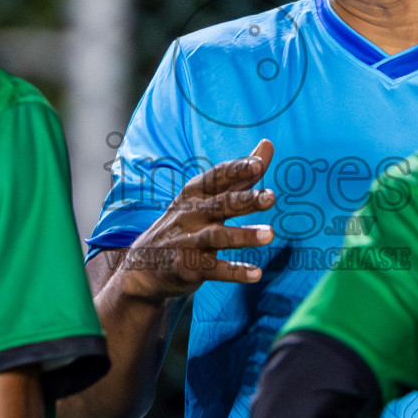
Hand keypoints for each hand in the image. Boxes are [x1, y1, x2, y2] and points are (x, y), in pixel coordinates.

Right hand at [116, 140, 276, 301]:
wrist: (145, 266)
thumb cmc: (187, 223)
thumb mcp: (206, 196)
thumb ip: (239, 174)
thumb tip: (268, 143)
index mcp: (196, 193)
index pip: (217, 177)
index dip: (237, 170)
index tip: (258, 164)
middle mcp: (191, 214)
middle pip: (221, 204)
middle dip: (245, 200)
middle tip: (271, 197)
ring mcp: (188, 241)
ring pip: (218, 237)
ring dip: (244, 236)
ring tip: (270, 234)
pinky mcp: (188, 268)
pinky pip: (213, 269)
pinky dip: (234, 271)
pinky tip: (256, 274)